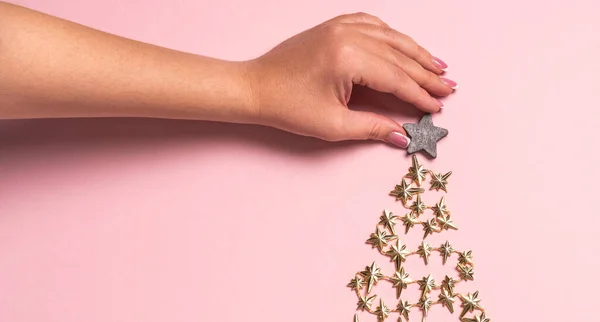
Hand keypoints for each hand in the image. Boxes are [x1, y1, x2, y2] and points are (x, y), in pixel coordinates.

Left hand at [245, 12, 456, 147]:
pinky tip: (403, 45)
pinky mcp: (333, 26)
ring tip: (437, 66)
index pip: (396, 78)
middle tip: (448, 87)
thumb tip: (403, 135)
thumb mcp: (333, 125)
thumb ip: (373, 127)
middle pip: (398, 56)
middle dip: (425, 73)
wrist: (255, 87)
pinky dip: (391, 35)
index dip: (420, 94)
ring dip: (415, 52)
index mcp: (349, 58)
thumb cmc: (287, 107)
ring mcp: (340, 26)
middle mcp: (348, 35)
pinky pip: (371, 24)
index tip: (437, 105)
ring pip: (390, 37)